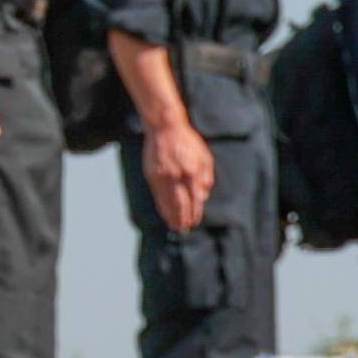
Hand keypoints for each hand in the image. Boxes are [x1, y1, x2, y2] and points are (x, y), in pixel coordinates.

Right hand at [143, 117, 215, 233]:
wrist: (164, 128)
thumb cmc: (187, 141)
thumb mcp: (204, 157)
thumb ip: (206, 178)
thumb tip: (203, 197)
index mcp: (193, 172)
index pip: (194, 200)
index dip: (194, 213)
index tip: (194, 222)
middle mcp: (177, 176)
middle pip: (180, 204)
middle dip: (182, 219)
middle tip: (183, 230)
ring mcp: (163, 176)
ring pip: (167, 202)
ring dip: (171, 216)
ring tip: (174, 226)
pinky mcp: (152, 174)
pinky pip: (157, 195)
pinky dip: (161, 206)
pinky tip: (164, 212)